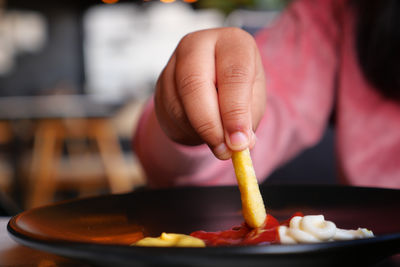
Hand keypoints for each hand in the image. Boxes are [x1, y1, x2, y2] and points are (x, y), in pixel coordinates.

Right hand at [154, 27, 265, 159]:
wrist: (214, 82)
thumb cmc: (239, 89)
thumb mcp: (253, 101)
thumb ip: (247, 119)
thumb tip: (239, 143)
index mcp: (233, 42)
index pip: (233, 74)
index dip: (235, 111)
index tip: (238, 142)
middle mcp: (200, 43)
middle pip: (195, 84)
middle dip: (210, 125)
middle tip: (223, 151)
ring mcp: (175, 61)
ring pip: (179, 103)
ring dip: (198, 131)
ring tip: (217, 142)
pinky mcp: (160, 81)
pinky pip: (168, 113)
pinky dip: (186, 130)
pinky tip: (200, 130)